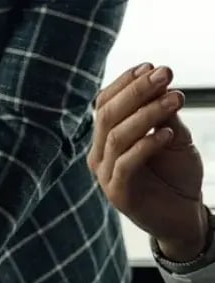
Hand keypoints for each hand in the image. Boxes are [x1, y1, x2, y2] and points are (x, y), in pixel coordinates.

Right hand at [91, 63, 207, 260]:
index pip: (104, 104)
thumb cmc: (175, 175)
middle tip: (165, 74)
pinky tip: (167, 134)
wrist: (183, 215)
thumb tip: (159, 83)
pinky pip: (126, 164)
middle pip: (108, 115)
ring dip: (147, 114)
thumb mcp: (173, 137)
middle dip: (136, 91)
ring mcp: (105, 175)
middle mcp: (100, 154)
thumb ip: (164, 116)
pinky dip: (147, 145)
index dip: (125, 83)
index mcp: (107, 138)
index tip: (151, 66)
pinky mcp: (118, 194)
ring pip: (116, 136)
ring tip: (176, 99)